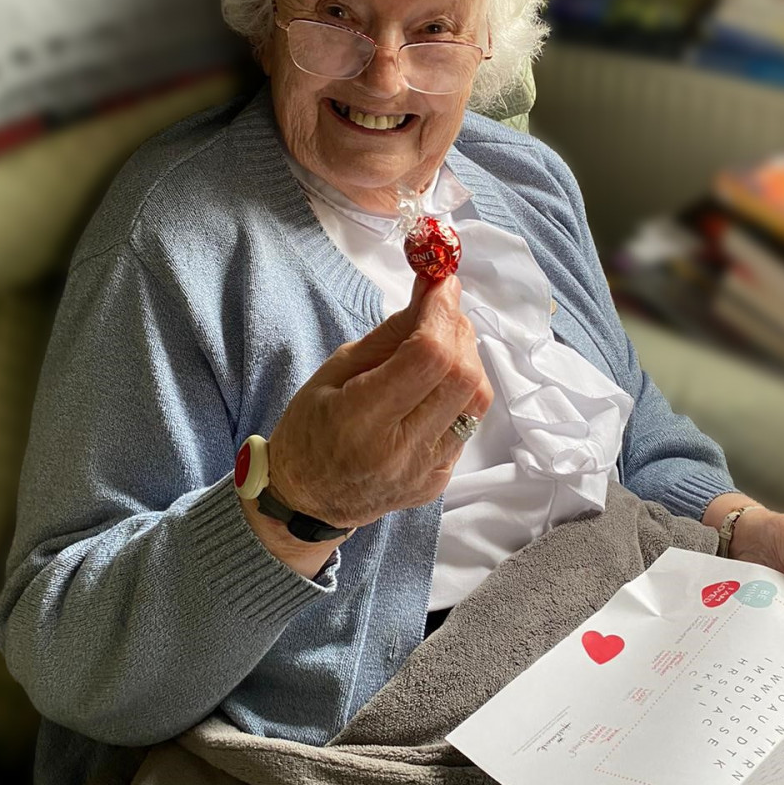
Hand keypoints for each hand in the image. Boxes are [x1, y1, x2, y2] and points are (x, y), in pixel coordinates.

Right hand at [262, 274, 491, 529]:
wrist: (307, 502)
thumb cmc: (310, 429)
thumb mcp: (335, 370)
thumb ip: (390, 334)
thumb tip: (434, 292)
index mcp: (361, 421)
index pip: (427, 357)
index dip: (442, 312)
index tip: (442, 282)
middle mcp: (401, 451)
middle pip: (461, 375)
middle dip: (458, 329)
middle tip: (440, 310)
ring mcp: (426, 471)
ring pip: (476, 399)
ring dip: (466, 358)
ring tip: (439, 344)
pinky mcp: (440, 479)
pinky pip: (468, 422)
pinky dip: (459, 390)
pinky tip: (434, 384)